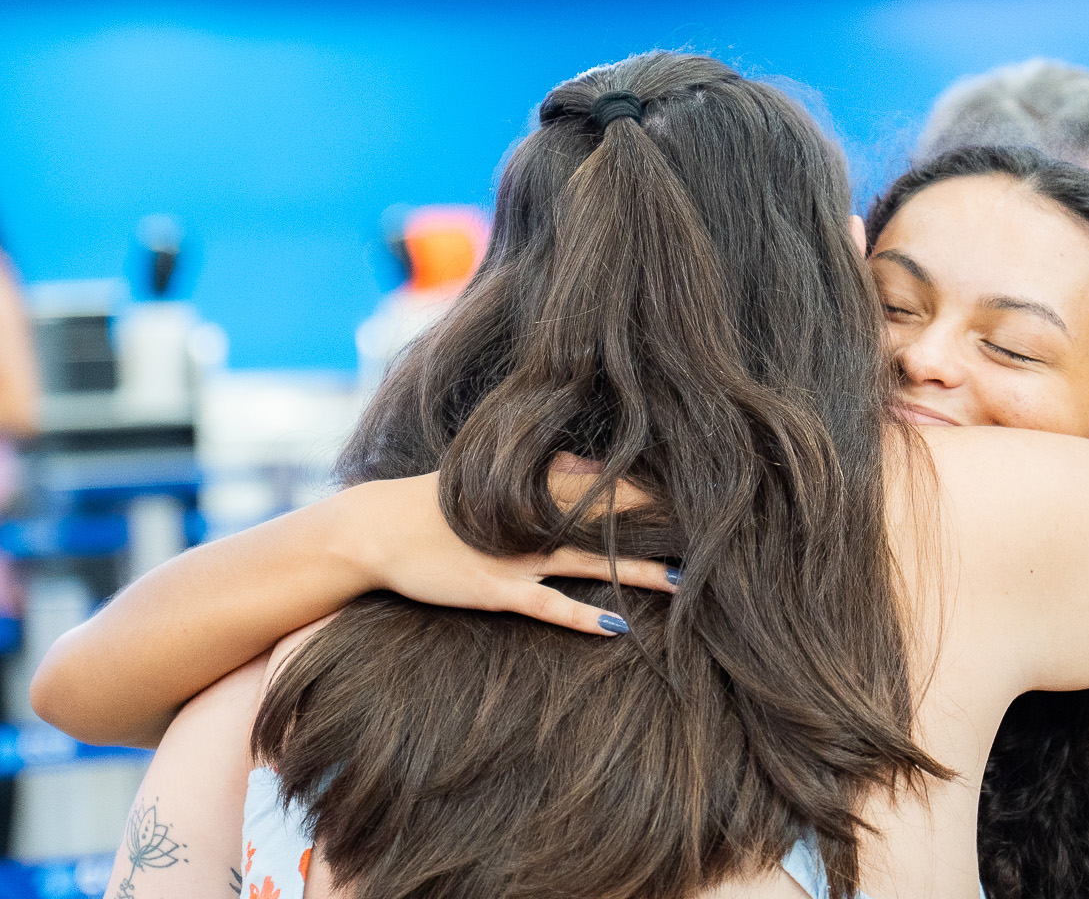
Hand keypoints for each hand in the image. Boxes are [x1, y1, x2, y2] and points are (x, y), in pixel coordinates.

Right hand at [340, 474, 675, 635]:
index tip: (698, 491)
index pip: (605, 484)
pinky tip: (617, 625)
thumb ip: (542, 472)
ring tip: (684, 581)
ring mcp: (515, 556)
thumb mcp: (490, 479)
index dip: (651, 490)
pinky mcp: (495, 590)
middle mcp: (531, 519)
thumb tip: (590, 463)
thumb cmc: (435, 504)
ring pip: (590, 562)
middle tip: (714, 530)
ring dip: (637, 571)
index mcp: (532, 488)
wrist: (374, 528)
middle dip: (659, 526)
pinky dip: (581, 615)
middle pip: (609, 520)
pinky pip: (547, 605)